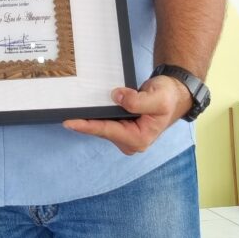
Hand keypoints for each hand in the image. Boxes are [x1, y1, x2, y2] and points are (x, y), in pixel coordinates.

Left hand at [62, 75, 193, 154]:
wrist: (173, 96)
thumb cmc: (168, 97)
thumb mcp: (157, 97)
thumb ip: (137, 100)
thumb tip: (116, 96)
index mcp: (139, 139)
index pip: (107, 130)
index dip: (87, 126)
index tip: (69, 122)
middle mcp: (131, 142)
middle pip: (101, 130)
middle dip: (85, 121)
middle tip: (65, 110)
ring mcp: (125, 137)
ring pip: (101, 126)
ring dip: (89, 118)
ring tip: (72, 108)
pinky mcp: (122, 129)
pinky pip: (104, 122)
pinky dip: (95, 115)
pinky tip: (85, 109)